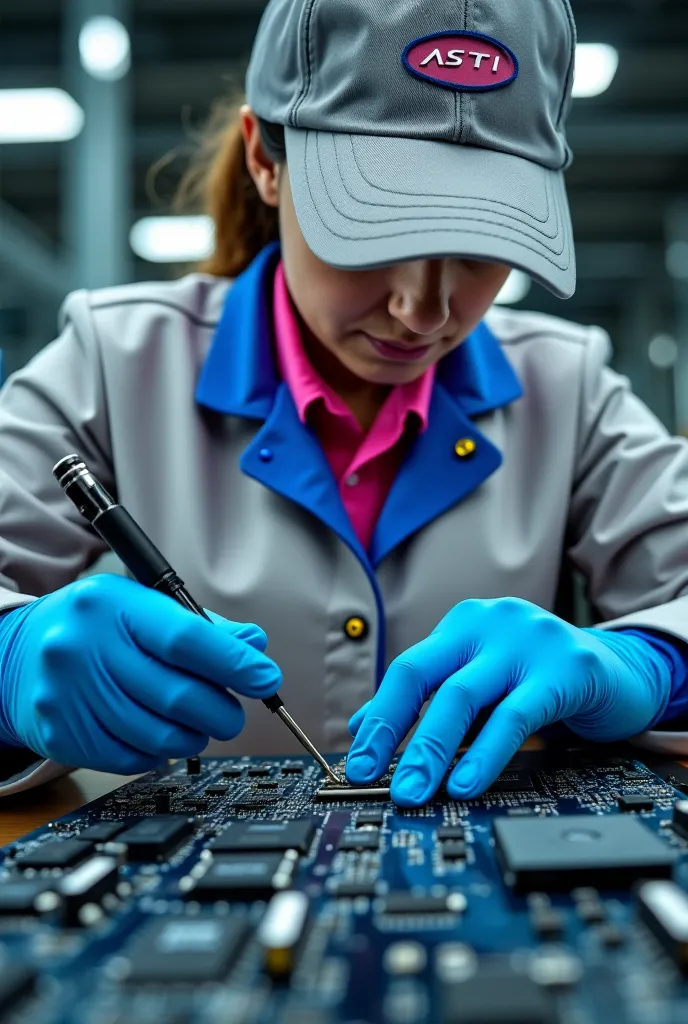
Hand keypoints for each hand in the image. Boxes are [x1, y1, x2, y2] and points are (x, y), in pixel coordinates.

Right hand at [0, 574, 281, 772]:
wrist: (18, 655)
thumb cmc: (96, 628)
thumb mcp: (143, 606)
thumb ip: (201, 626)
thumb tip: (253, 646)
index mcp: (114, 605)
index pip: (186, 638)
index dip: (234, 663)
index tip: (266, 679)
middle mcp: (86, 647)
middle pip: (178, 695)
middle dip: (222, 710)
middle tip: (232, 712)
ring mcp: (69, 694)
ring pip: (159, 735)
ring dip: (195, 736)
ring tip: (197, 724)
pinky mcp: (62, 734)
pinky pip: (132, 759)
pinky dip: (160, 753)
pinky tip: (158, 735)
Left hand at [346, 598, 670, 805]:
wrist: (621, 670)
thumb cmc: (544, 678)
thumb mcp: (483, 682)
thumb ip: (431, 699)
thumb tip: (365, 726)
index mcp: (463, 623)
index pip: (406, 670)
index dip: (378, 717)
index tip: (356, 761)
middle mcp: (489, 621)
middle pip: (422, 675)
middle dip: (394, 733)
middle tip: (374, 779)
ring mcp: (528, 639)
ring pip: (462, 695)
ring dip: (430, 749)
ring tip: (415, 790)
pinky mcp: (568, 666)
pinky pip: (515, 715)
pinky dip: (485, 752)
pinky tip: (468, 782)